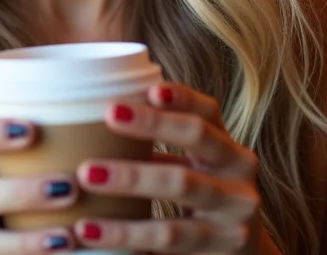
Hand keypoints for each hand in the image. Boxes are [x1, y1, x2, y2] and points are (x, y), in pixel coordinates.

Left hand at [72, 84, 259, 252]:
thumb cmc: (200, 206)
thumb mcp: (194, 172)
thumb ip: (163, 147)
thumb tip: (90, 117)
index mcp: (227, 147)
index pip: (208, 111)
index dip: (182, 97)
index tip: (151, 88)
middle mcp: (239, 173)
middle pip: (198, 139)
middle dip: (153, 124)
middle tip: (109, 115)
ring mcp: (235, 212)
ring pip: (182, 188)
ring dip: (132, 178)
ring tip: (87, 176)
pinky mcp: (222, 248)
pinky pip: (169, 240)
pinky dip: (126, 234)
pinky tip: (91, 228)